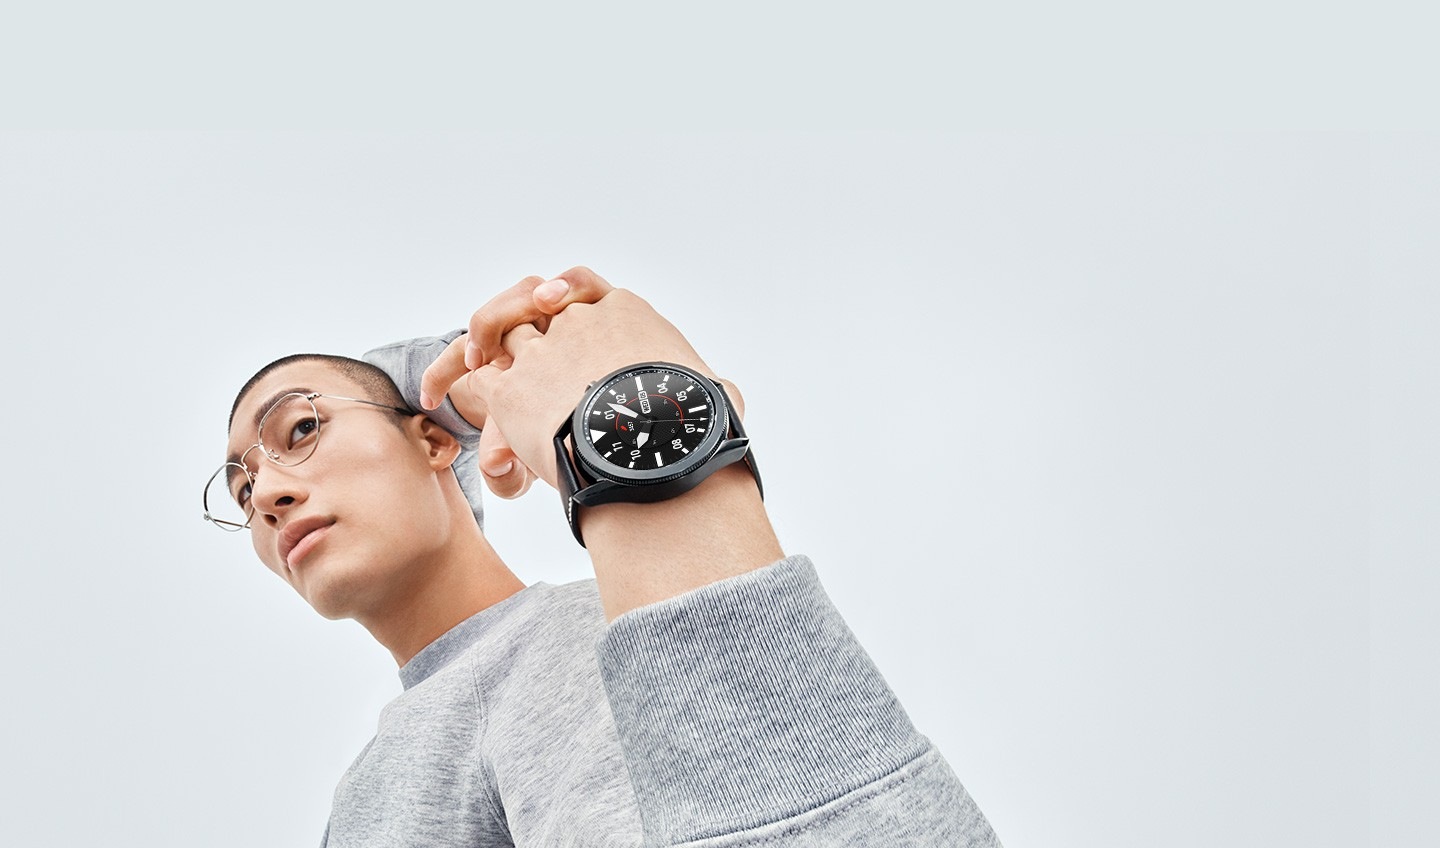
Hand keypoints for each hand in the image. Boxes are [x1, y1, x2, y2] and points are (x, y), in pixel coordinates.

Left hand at [438, 270, 735, 490]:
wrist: (648, 449)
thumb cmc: (690, 426)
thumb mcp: (715, 394)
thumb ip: (715, 388)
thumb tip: (728, 397)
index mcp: (629, 313)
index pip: (589, 292)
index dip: (571, 298)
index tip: (558, 308)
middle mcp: (581, 321)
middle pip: (541, 301)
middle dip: (522, 313)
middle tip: (505, 337)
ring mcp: (543, 349)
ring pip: (506, 329)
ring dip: (488, 339)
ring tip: (474, 358)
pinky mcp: (511, 384)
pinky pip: (479, 368)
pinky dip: (459, 373)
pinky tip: (449, 390)